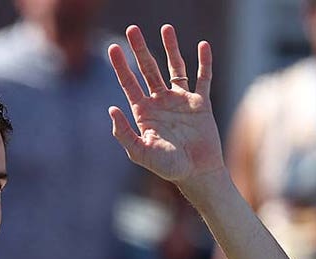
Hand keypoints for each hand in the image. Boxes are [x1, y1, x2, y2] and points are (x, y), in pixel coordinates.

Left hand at [108, 25, 224, 185]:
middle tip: (132, 29)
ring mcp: (181, 101)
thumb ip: (124, 133)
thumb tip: (111, 109)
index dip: (121, 66)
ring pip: (174, 68)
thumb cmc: (168, 167)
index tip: (113, 48)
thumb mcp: (141, 152)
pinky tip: (203, 46)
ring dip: (170, 48)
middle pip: (148, 69)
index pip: (129, 83)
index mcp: (144, 112)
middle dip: (140, 49)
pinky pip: (203, 78)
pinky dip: (204, 62)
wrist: (197, 173)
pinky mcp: (200, 103)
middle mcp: (160, 102)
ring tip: (166, 28)